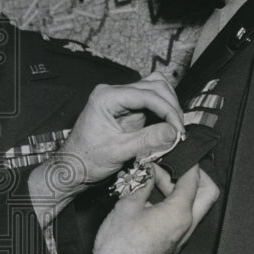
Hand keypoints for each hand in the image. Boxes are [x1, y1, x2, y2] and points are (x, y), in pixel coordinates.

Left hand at [28, 75, 184, 215]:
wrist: (74, 167)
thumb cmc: (87, 159)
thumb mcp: (119, 151)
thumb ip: (147, 139)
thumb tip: (174, 131)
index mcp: (106, 97)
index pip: (147, 94)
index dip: (167, 109)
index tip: (178, 129)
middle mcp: (113, 92)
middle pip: (154, 86)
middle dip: (170, 106)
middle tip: (178, 130)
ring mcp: (120, 98)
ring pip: (155, 90)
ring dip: (169, 106)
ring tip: (175, 128)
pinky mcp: (126, 107)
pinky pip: (150, 102)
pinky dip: (162, 111)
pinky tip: (167, 126)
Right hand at [70, 164, 218, 253]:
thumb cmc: (118, 246)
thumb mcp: (128, 205)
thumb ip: (143, 184)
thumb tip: (149, 170)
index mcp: (180, 214)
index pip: (194, 179)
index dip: (186, 161)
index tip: (176, 151)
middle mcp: (186, 227)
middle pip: (207, 194)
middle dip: (195, 176)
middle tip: (175, 165)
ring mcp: (180, 238)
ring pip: (194, 207)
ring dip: (179, 190)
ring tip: (153, 181)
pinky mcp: (171, 245)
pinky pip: (181, 219)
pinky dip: (172, 204)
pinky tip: (148, 200)